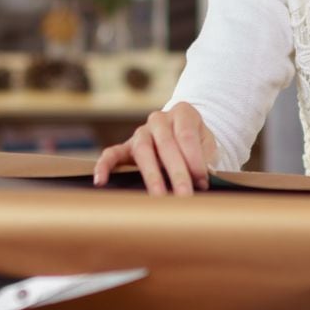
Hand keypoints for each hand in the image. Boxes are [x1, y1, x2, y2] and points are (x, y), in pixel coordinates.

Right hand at [92, 102, 217, 195]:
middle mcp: (159, 119)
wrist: (183, 136)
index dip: (195, 159)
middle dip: (176, 172)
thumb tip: (203, 177)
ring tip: (159, 197)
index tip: (202, 181)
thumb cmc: (198, 144)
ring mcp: (140, 132)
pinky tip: (101, 181)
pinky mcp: (126, 147)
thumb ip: (206, 158)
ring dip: (152, 175)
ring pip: (142, 151)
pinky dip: (104, 166)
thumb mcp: (209, 144)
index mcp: (183, 113)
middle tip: (184, 195)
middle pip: (166, 144)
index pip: (186, 135)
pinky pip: (112, 154)